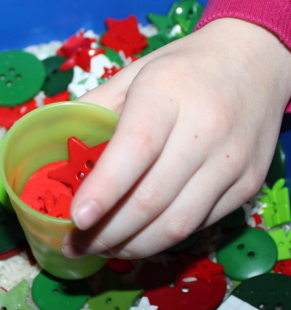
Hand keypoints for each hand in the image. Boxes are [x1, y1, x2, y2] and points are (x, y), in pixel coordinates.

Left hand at [63, 18, 290, 258]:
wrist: (256, 59)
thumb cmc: (183, 69)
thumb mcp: (133, 74)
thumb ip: (92, 110)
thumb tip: (53, 149)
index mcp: (167, 93)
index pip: (135, 148)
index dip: (104, 189)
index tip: (76, 218)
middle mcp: (206, 129)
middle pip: (151, 198)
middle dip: (106, 233)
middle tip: (76, 245)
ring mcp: (232, 161)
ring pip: (177, 224)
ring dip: (132, 246)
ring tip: (102, 249)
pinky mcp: (248, 184)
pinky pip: (198, 225)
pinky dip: (161, 240)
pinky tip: (136, 238)